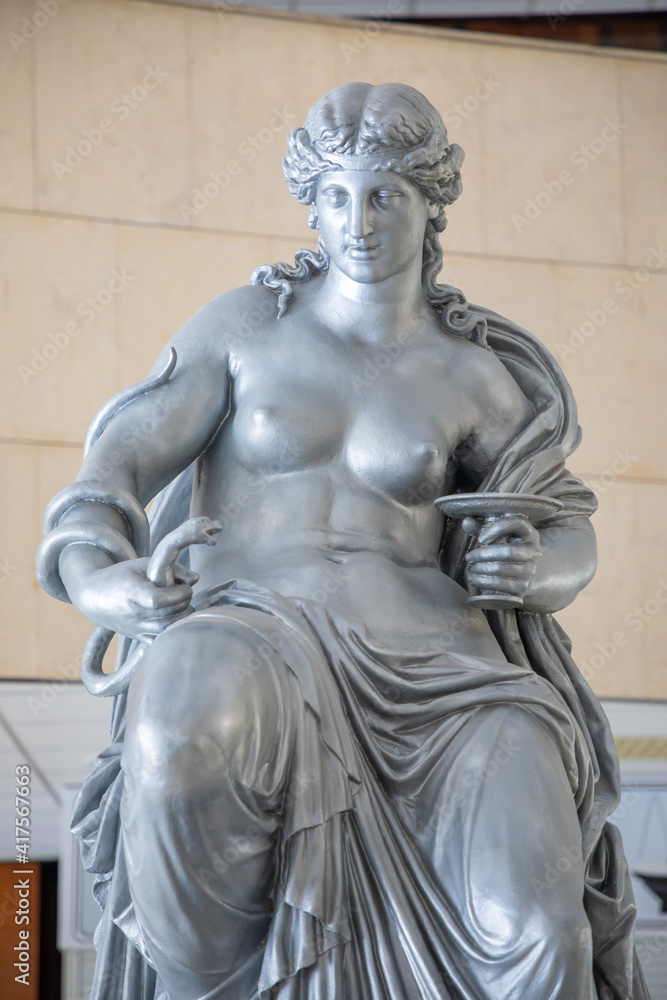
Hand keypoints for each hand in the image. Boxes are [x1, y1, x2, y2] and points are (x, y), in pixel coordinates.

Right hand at [64, 555, 196, 641]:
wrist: (94, 597)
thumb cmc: (121, 576)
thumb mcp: (142, 564)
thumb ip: (170, 568)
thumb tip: (196, 578)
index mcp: (134, 594)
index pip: (162, 600)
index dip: (179, 593)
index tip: (185, 586)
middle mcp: (135, 615)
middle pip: (171, 614)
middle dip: (184, 602)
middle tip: (183, 593)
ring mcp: (136, 629)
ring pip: (170, 628)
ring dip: (182, 616)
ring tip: (179, 604)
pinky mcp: (138, 638)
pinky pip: (162, 639)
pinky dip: (172, 630)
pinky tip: (172, 617)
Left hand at [463, 515, 541, 601]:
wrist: (518, 577)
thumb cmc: (502, 549)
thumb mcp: (494, 535)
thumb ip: (480, 527)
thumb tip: (466, 522)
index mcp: (528, 533)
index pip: (518, 524)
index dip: (497, 529)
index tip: (481, 538)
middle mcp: (533, 551)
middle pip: (508, 552)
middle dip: (483, 554)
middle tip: (469, 557)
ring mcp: (529, 571)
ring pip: (502, 569)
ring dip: (481, 568)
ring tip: (471, 568)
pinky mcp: (523, 587)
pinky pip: (501, 585)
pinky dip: (483, 582)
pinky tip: (473, 578)